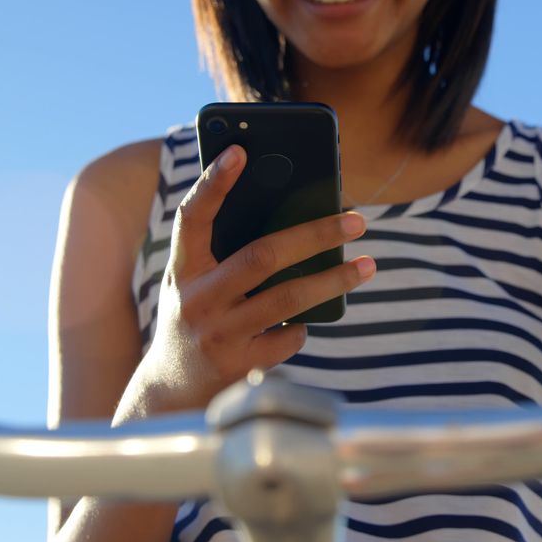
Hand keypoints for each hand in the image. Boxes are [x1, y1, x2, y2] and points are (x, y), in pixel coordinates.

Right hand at [125, 145, 374, 412]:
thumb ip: (229, 253)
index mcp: (183, 269)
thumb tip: (298, 218)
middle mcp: (197, 299)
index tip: (239, 150)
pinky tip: (311, 317)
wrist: (172, 390)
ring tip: (369, 265)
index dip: (213, 183)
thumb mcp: (197, 282)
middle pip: (264, 256)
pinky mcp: (240, 364)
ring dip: (335, 280)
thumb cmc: (197, 317)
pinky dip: (305, 325)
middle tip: (356, 221)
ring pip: (290, 299)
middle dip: (315, 234)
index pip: (193, 217)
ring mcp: (219, 334)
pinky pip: (291, 335)